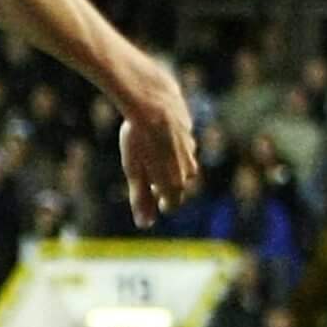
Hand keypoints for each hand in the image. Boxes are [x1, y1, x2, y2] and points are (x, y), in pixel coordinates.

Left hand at [115, 62, 199, 226]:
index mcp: (175, 181)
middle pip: (179, 184)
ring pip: (183, 163)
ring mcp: (191, 148)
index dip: (162, 204)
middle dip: (165, 185)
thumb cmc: (139, 139)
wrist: (153, 101)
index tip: (154, 200)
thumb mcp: (134, 171)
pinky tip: (159, 136)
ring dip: (170, 165)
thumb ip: (140, 199)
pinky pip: (182, 144)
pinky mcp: (189, 130)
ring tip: (152, 155)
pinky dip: (172, 145)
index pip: (173, 204)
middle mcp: (188, 167)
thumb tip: (145, 225)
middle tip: (150, 177)